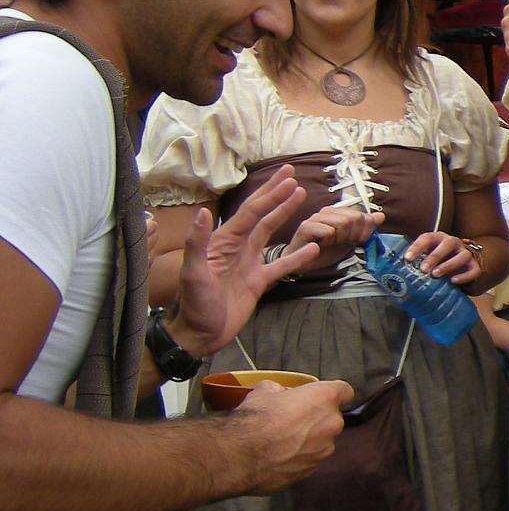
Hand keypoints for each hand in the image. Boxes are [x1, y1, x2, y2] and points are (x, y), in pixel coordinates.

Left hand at [169, 166, 316, 356]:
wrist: (201, 334)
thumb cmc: (194, 305)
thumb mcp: (193, 274)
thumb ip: (197, 243)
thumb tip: (203, 212)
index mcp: (223, 242)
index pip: (250, 212)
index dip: (268, 194)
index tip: (286, 178)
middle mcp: (237, 247)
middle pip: (261, 215)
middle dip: (276, 194)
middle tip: (293, 176)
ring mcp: (249, 263)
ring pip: (271, 233)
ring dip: (285, 215)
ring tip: (302, 198)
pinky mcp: (258, 281)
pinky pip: (282, 265)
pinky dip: (297, 256)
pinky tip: (312, 247)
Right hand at [220, 379, 353, 495]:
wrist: (241, 456)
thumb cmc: (255, 419)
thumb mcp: (263, 391)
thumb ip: (279, 390)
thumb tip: (278, 393)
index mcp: (325, 398)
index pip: (345, 391)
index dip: (332, 392)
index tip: (321, 396)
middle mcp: (332, 424)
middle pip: (331, 418)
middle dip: (315, 418)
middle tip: (290, 419)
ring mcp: (324, 450)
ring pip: (321, 441)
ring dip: (307, 440)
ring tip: (280, 441)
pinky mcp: (312, 470)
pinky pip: (309, 460)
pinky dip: (298, 458)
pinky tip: (277, 457)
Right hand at [287, 204, 383, 263]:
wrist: (303, 262)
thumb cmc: (325, 250)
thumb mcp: (350, 239)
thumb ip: (365, 227)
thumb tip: (380, 216)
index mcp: (338, 212)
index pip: (362, 216)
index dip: (363, 232)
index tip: (355, 241)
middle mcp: (327, 211)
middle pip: (354, 218)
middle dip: (352, 235)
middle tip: (341, 242)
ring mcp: (316, 217)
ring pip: (342, 223)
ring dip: (340, 239)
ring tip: (330, 243)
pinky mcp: (306, 227)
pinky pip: (328, 231)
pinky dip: (328, 241)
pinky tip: (320, 244)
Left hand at [406, 231, 480, 286]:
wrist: (461, 264)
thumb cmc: (438, 261)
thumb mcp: (426, 256)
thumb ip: (415, 261)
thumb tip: (393, 273)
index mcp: (438, 238)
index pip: (428, 237)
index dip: (417, 247)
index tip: (407, 259)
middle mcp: (454, 243)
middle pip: (448, 243)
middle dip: (435, 256)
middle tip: (424, 269)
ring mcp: (466, 254)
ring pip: (463, 256)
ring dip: (449, 265)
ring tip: (436, 274)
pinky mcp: (474, 266)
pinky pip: (473, 270)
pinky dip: (464, 276)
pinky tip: (453, 281)